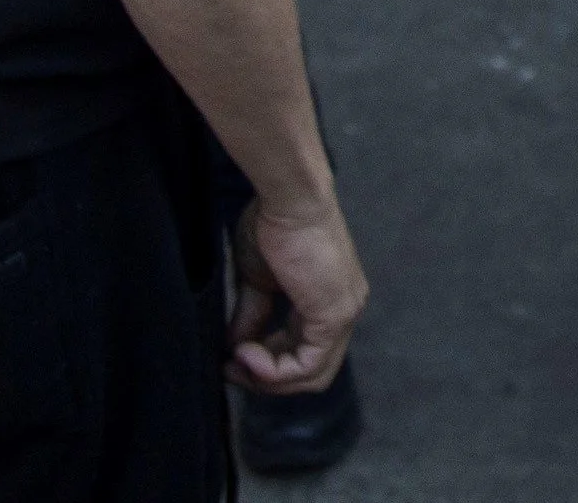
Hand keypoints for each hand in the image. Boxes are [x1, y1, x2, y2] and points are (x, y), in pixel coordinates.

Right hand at [230, 195, 367, 393]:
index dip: (268, 365)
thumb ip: (253, 316)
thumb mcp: (257, 280)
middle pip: (312, 371)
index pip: (306, 352)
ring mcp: (345, 314)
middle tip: (233, 369)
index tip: (233, 358)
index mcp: (329, 299)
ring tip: (238, 361)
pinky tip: (247, 355)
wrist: (289, 199)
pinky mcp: (335, 315)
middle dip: (268, 378)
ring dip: (269, 378)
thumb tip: (236, 349)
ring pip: (313, 375)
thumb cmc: (273, 225)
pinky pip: (309, 365)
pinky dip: (275, 370)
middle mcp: (345, 310)